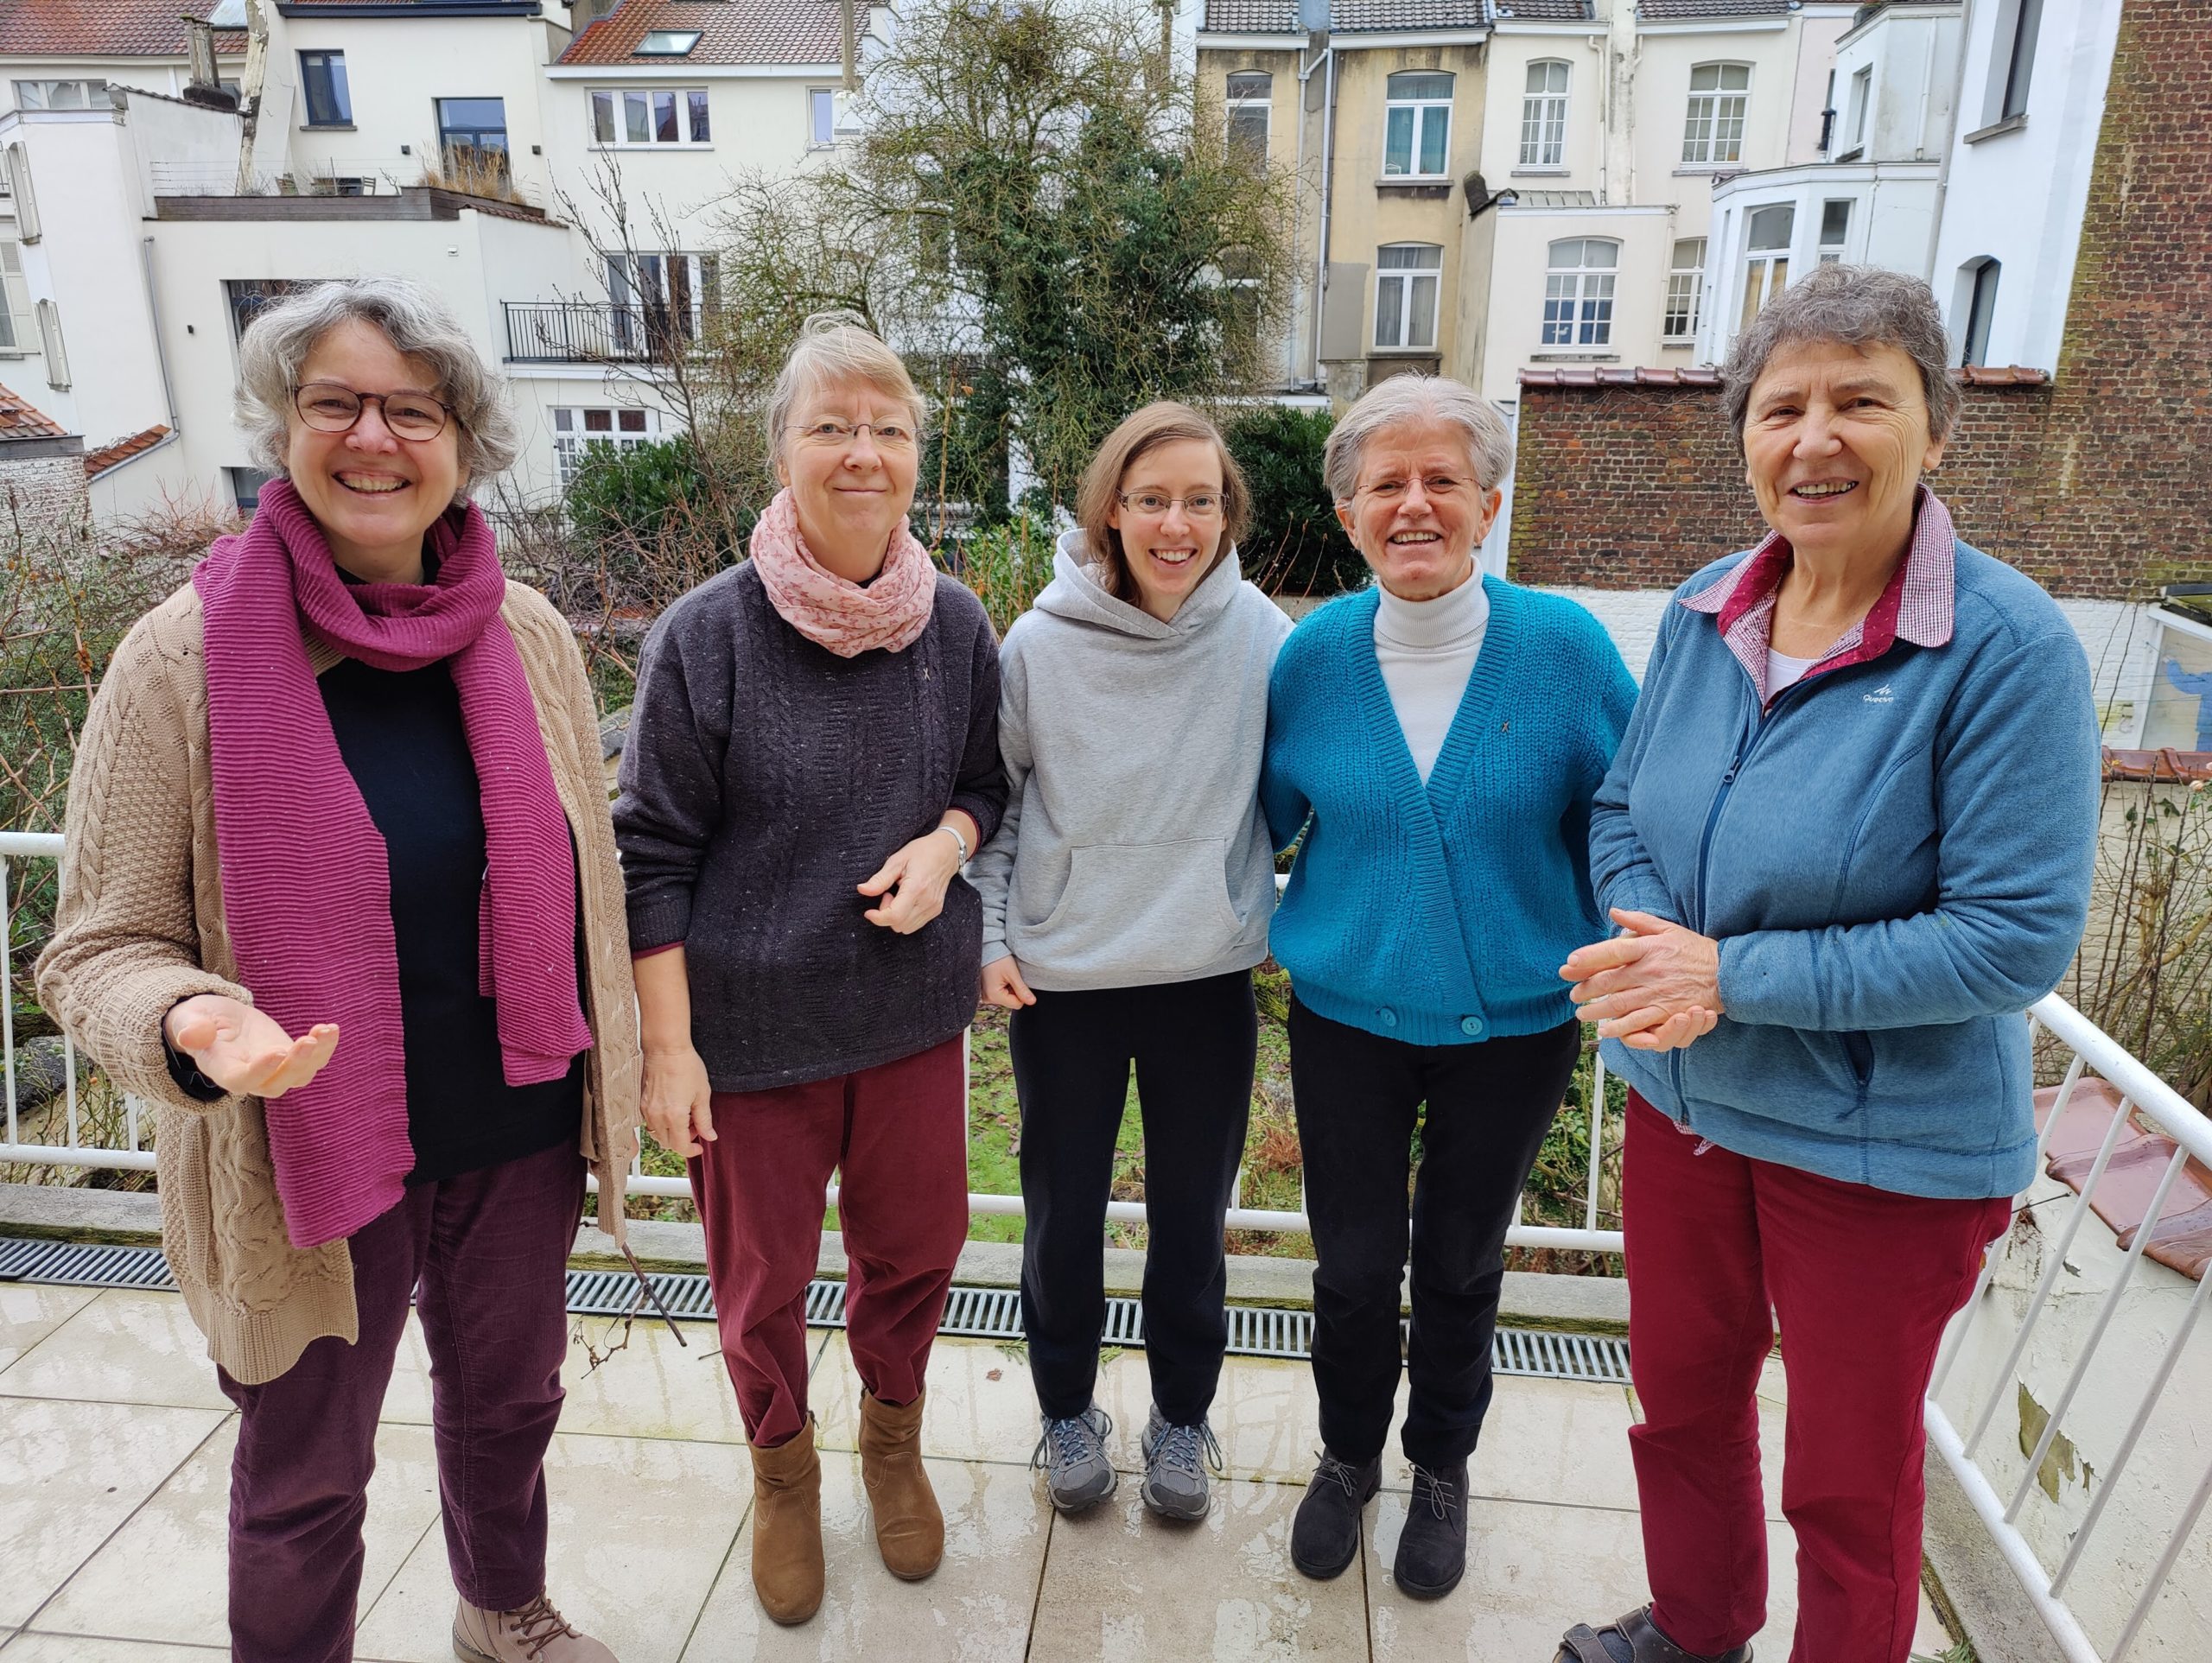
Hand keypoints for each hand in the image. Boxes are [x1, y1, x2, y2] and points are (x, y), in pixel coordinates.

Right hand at [164, 994, 338, 1097]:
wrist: (217, 1021)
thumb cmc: (199, 1020)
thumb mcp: (189, 1019)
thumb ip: (190, 1028)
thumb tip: (190, 1036)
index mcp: (222, 1069)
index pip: (242, 1080)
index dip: (260, 1070)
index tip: (277, 1052)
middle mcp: (250, 1077)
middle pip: (276, 1084)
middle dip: (295, 1065)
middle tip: (306, 1042)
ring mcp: (273, 1070)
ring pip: (300, 1075)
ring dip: (317, 1056)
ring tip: (326, 1031)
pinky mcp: (289, 1058)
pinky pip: (312, 1060)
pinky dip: (325, 1046)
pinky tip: (331, 1028)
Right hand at [641, 1043, 714, 1159]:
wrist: (666, 1048)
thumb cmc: (686, 1066)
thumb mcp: (702, 1094)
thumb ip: (705, 1119)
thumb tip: (710, 1136)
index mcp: (674, 1116)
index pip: (680, 1146)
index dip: (692, 1150)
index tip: (700, 1147)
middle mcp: (657, 1116)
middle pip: (668, 1143)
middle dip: (683, 1140)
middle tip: (696, 1127)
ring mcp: (646, 1110)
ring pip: (658, 1135)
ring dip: (672, 1133)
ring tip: (685, 1117)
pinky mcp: (641, 1103)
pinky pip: (651, 1123)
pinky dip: (662, 1124)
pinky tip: (673, 1111)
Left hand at [858, 829, 963, 933]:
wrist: (946, 852)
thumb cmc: (922, 852)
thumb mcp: (897, 860)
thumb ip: (880, 879)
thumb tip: (862, 890)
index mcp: (916, 888)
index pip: (895, 916)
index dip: (878, 918)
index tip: (869, 912)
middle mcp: (927, 901)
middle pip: (898, 925)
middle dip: (886, 914)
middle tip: (887, 894)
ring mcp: (933, 908)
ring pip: (906, 928)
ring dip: (895, 917)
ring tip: (897, 897)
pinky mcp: (935, 910)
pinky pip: (914, 925)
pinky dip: (905, 918)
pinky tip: (906, 901)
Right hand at [981, 956, 1035, 1009]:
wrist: (986, 949)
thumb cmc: (999, 959)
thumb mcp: (1013, 974)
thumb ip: (1022, 990)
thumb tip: (1032, 1002)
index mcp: (993, 996)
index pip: (1017, 1004)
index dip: (1021, 993)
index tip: (1016, 980)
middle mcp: (987, 999)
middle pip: (1011, 1001)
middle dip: (1014, 990)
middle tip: (1009, 977)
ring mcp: (985, 996)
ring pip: (1006, 998)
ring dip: (1008, 988)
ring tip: (1003, 975)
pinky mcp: (985, 992)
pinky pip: (999, 994)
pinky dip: (1003, 987)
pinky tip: (1000, 977)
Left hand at [1561, 908, 1725, 1043]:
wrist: (1727, 973)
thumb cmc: (1694, 950)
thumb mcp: (1668, 929)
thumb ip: (1638, 921)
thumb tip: (1614, 911)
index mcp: (1648, 947)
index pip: (1611, 951)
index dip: (1587, 958)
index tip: (1570, 964)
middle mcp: (1649, 970)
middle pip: (1608, 981)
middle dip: (1586, 989)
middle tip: (1573, 995)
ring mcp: (1657, 992)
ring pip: (1618, 1004)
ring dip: (1596, 1010)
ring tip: (1582, 1013)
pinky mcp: (1666, 1012)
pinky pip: (1637, 1022)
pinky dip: (1619, 1028)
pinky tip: (1605, 1029)